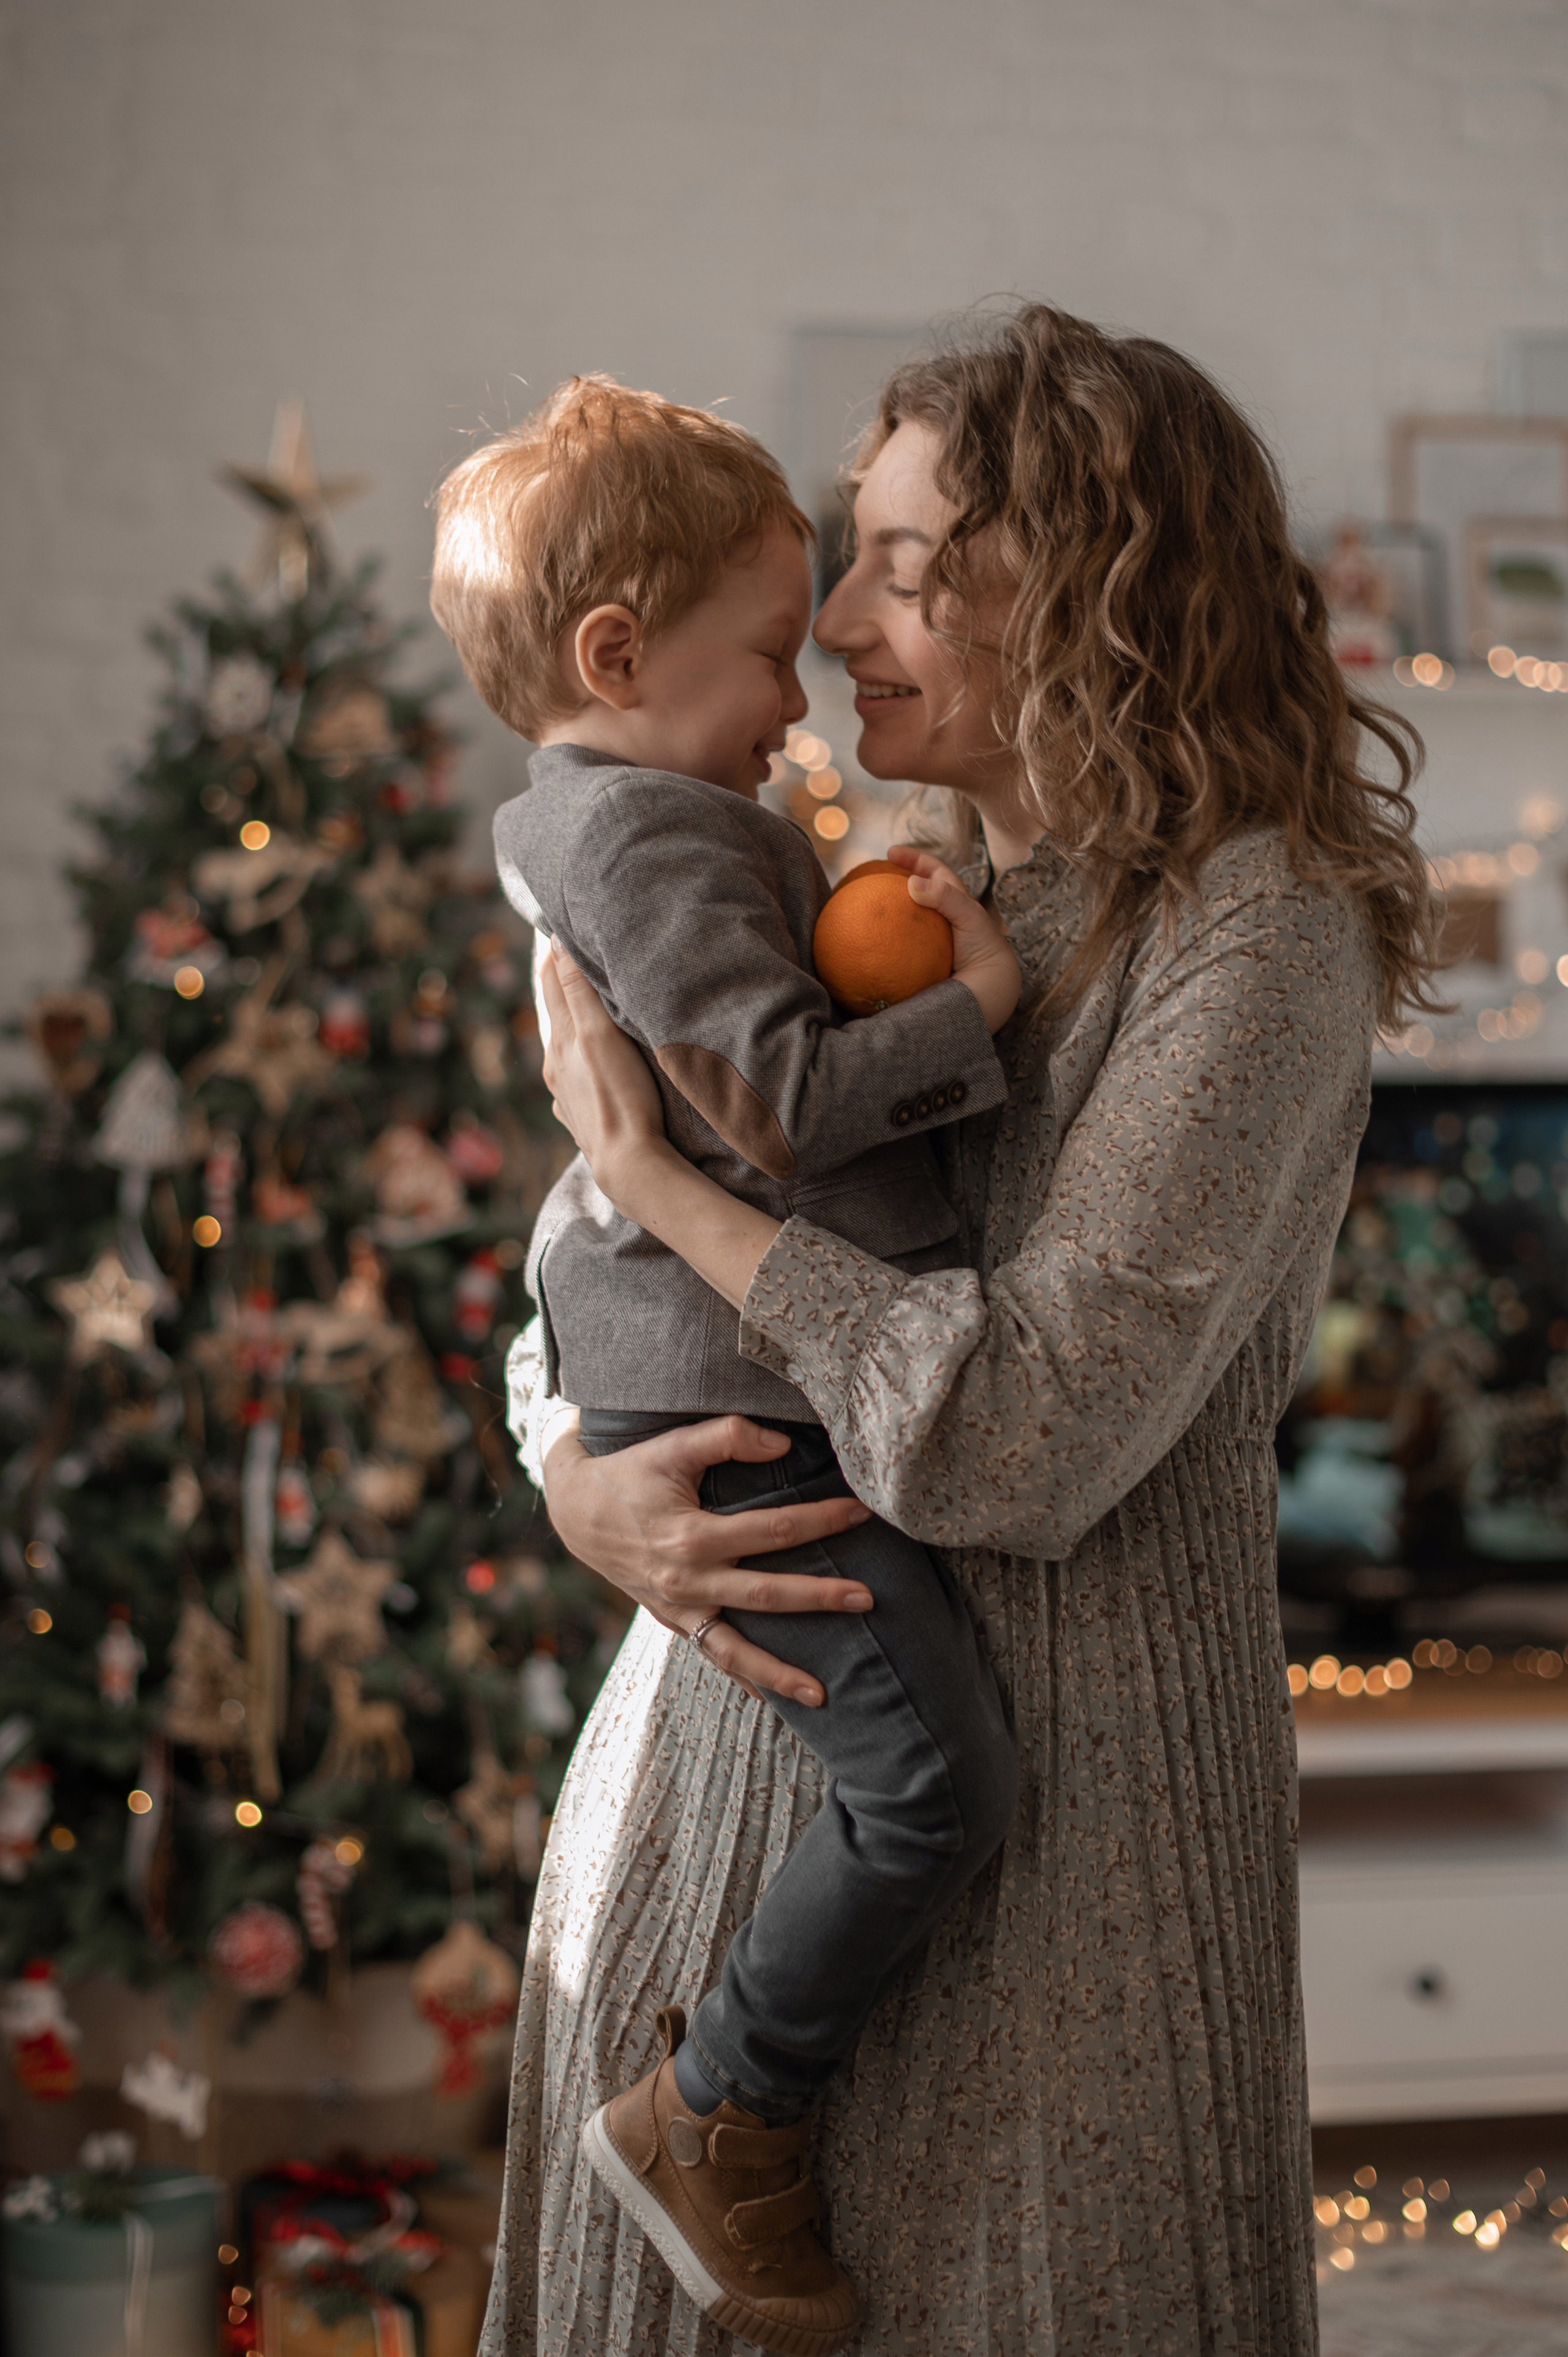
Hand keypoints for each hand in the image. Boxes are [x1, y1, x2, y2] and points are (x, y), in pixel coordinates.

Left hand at [538, 941, 666, 1198]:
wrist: (629, 1164)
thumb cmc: (620, 1096)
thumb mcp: (599, 1033)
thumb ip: (578, 990)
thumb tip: (556, 944)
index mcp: (561, 1042)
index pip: (553, 985)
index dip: (556, 956)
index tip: (559, 930)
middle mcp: (557, 1067)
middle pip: (556, 1015)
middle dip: (561, 986)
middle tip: (568, 958)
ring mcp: (567, 1096)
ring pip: (564, 1050)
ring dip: (572, 1026)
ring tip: (582, 1010)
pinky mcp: (582, 1119)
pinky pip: (575, 1082)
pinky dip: (579, 1063)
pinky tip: (588, 1069)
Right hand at [543, 1415, 875, 1707]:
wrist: (575, 1510)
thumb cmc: (629, 1471)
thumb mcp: (672, 1445)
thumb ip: (727, 1436)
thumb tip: (784, 1445)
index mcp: (691, 1535)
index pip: (773, 1529)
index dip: (821, 1520)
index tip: (861, 1512)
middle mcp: (686, 1581)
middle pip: (766, 1595)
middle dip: (819, 1598)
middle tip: (868, 1599)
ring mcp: (678, 1609)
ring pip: (735, 1650)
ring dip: (779, 1673)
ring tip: (824, 1695)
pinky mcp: (671, 1621)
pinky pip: (712, 1656)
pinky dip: (743, 1679)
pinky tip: (774, 1698)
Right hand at [886, 845, 1020, 1032]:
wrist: (988, 987)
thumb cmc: (983, 948)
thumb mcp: (969, 917)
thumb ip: (945, 897)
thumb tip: (912, 883)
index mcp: (953, 900)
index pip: (932, 871)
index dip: (913, 858)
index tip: (890, 853)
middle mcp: (939, 917)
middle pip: (914, 892)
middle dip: (893, 882)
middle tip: (871, 878)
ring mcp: (928, 939)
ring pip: (904, 920)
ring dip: (887, 913)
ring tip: (864, 908)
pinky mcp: (919, 959)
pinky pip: (897, 947)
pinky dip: (883, 943)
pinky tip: (868, 944)